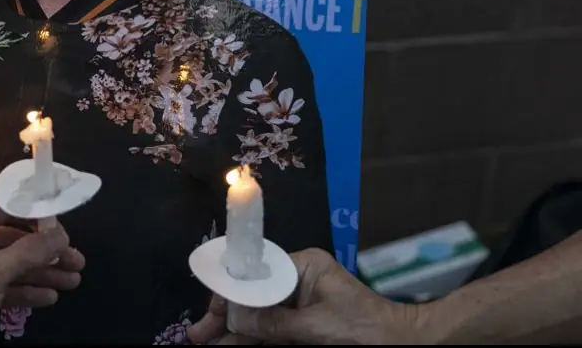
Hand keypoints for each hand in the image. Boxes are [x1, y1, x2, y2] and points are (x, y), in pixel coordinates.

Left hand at [0, 196, 80, 321]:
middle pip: (14, 240)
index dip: (33, 213)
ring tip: (73, 280)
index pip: (4, 208)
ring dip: (43, 273)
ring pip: (13, 266)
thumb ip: (30, 251)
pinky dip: (26, 291)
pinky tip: (50, 297)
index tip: (61, 223)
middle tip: (76, 259)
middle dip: (46, 252)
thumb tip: (62, 235)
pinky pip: (4, 287)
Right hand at [191, 249, 424, 344]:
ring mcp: (302, 306)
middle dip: (225, 315)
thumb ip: (275, 323)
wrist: (410, 347)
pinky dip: (253, 340)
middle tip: (198, 335)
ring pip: (260, 317)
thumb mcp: (319, 327)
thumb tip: (236, 318)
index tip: (210, 309)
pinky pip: (273, 332)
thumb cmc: (368, 331)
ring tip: (206, 343)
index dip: (230, 291)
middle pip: (253, 297)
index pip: (257, 272)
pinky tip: (232, 344)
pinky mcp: (307, 327)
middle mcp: (299, 282)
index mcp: (304, 267)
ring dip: (234, 332)